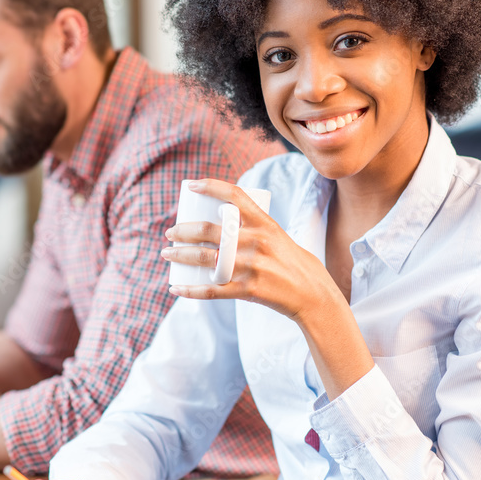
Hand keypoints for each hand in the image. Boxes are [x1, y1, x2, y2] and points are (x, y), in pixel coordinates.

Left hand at [163, 179, 374, 398]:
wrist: (314, 295)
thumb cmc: (292, 263)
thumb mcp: (277, 237)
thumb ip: (252, 229)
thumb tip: (218, 224)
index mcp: (265, 223)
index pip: (234, 194)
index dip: (210, 185)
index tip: (190, 184)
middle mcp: (258, 241)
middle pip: (209, 230)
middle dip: (182, 230)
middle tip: (169, 233)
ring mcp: (253, 266)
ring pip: (206, 259)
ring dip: (180, 256)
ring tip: (166, 254)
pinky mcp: (250, 290)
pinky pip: (213, 290)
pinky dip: (191, 291)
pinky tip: (176, 289)